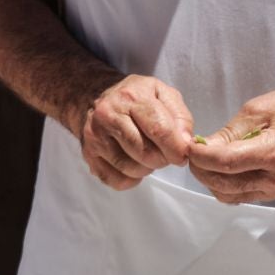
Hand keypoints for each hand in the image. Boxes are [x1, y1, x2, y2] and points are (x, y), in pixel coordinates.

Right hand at [73, 74, 194, 189]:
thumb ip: (180, 117)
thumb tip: (185, 144)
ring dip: (147, 168)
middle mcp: (108, 115)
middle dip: (163, 159)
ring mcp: (95, 136)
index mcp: (132, 97)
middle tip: (165, 153)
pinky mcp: (88, 154)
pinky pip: (116, 180)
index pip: (159, 130)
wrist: (95, 97)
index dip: (176, 149)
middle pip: (145, 153)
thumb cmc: (136, 97)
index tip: (182, 155)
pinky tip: (133, 163)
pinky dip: (131, 179)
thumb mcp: (163, 94)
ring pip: (131, 168)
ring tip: (147, 154)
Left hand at [186, 87, 274, 203]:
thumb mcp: (258, 110)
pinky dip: (224, 184)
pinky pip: (241, 195)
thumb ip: (229, 132)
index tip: (187, 146)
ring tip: (205, 159)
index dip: (199, 157)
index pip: (225, 163)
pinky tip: (221, 166)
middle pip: (223, 184)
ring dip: (210, 180)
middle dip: (200, 170)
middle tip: (191, 152)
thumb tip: (203, 146)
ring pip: (228, 195)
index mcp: (274, 152)